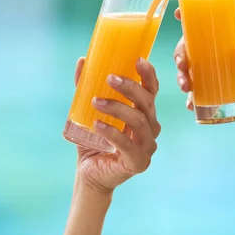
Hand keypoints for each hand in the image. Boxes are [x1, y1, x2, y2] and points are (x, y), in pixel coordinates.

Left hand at [74, 58, 160, 194]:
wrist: (88, 174)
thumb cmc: (93, 141)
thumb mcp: (87, 110)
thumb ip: (86, 87)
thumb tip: (82, 61)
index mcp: (144, 113)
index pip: (152, 90)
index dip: (148, 74)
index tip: (137, 60)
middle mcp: (151, 128)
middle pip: (147, 103)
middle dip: (130, 87)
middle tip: (109, 77)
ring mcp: (147, 147)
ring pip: (139, 121)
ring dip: (117, 108)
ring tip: (95, 101)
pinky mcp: (138, 163)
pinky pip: (128, 145)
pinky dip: (112, 133)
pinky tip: (97, 125)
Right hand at [174, 9, 234, 120]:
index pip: (215, 17)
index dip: (195, 13)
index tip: (178, 14)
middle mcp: (222, 47)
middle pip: (194, 42)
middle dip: (181, 51)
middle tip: (182, 64)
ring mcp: (216, 68)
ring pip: (191, 65)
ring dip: (182, 74)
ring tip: (185, 86)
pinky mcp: (215, 87)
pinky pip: (197, 89)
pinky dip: (190, 96)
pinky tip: (190, 103)